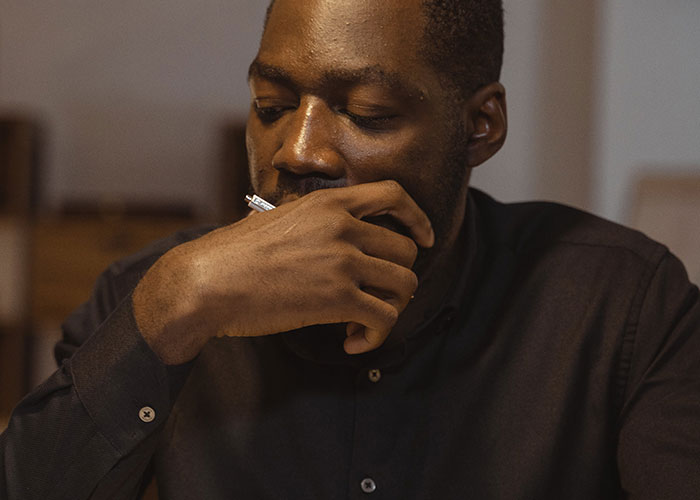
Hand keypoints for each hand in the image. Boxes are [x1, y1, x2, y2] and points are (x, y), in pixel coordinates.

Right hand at [133, 180, 433, 363]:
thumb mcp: (281, 219)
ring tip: (360, 323)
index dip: (417, 218)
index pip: (394, 195)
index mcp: (330, 204)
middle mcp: (344, 227)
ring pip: (404, 285)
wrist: (208, 280)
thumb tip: (340, 242)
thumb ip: (317, 224)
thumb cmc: (235, 254)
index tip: (423, 239)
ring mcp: (344, 261)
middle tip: (374, 298)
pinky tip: (351, 341)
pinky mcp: (339, 298)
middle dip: (396, 279)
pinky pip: (385, 319)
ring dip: (390, 309)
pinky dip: (375, 336)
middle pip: (406, 251)